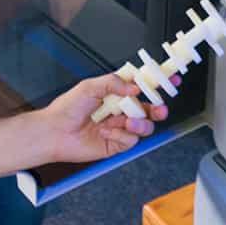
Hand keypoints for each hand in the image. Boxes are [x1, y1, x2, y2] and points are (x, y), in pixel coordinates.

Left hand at [38, 73, 169, 163]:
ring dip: (140, 124)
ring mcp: (120, 128)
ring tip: (128, 122)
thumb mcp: (89, 86)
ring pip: (144, 126)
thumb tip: (134, 87)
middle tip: (159, 108)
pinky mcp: (116, 144)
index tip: (171, 79)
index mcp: (116, 94)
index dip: (158, 84)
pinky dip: (120, 135)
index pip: (143, 88)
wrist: (54, 132)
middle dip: (159, 108)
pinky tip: (106, 132)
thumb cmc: (66, 109)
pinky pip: (130, 140)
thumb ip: (113, 82)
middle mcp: (121, 111)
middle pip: (150, 109)